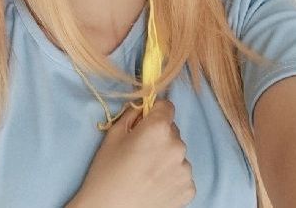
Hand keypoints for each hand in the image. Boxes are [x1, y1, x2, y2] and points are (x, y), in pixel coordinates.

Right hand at [74, 99, 195, 207]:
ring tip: (147, 171)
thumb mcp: (113, 135)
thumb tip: (142, 108)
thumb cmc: (107, 172)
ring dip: (166, 156)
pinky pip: (181, 173)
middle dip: (159, 135)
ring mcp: (185, 169)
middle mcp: (177, 145)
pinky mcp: (189, 189)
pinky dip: (171, 176)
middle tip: (141, 151)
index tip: (146, 121)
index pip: (167, 106)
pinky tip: (155, 184)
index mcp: (158, 128)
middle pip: (172, 130)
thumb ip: (131, 115)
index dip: (155, 111)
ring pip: (177, 152)